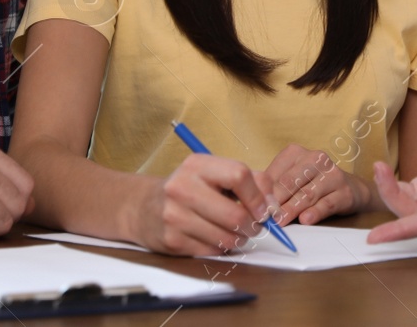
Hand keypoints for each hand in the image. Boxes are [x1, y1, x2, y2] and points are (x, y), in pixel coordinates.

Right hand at [128, 153, 278, 256]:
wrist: (143, 207)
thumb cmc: (189, 189)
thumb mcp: (213, 173)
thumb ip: (249, 182)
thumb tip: (273, 207)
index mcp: (197, 164)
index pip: (239, 175)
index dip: (258, 196)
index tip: (264, 209)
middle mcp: (182, 187)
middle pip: (236, 214)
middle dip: (253, 226)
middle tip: (254, 227)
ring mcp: (174, 215)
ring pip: (227, 237)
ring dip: (239, 239)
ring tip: (233, 232)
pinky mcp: (172, 240)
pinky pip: (212, 251)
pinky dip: (220, 248)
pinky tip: (212, 238)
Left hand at [264, 144, 375, 224]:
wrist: (350, 188)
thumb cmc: (312, 183)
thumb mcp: (292, 178)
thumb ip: (274, 187)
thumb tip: (253, 204)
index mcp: (296, 153)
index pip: (276, 174)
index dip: (264, 192)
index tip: (255, 207)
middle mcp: (316, 159)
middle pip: (290, 183)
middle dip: (276, 202)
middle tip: (265, 218)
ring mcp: (332, 175)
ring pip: (307, 194)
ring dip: (292, 209)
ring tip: (280, 222)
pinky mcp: (345, 192)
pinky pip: (327, 203)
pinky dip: (315, 213)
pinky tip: (305, 220)